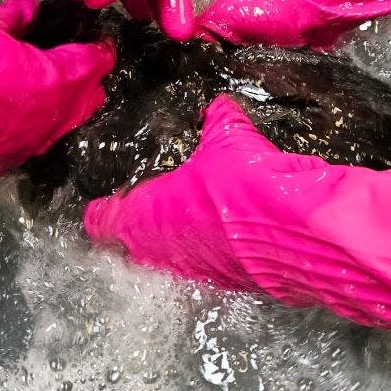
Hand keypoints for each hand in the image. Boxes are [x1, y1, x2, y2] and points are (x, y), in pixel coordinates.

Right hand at [0, 0, 114, 179]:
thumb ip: (11, 18)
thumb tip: (26, 10)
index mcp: (56, 82)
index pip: (95, 63)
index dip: (97, 49)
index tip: (95, 42)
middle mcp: (48, 122)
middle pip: (86, 101)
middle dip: (83, 82)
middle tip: (68, 62)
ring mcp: (24, 149)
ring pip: (56, 128)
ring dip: (52, 108)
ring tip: (32, 87)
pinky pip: (22, 145)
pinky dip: (19, 129)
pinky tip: (0, 115)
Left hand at [84, 95, 294, 289]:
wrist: (294, 228)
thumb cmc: (244, 183)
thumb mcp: (228, 139)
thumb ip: (217, 121)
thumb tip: (218, 106)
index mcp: (148, 214)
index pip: (104, 221)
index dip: (99, 214)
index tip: (96, 209)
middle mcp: (162, 249)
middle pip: (132, 247)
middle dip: (135, 232)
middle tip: (142, 215)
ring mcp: (193, 271)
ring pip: (168, 262)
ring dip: (172, 246)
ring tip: (183, 226)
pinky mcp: (226, 283)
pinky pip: (204, 269)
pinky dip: (208, 255)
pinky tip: (224, 239)